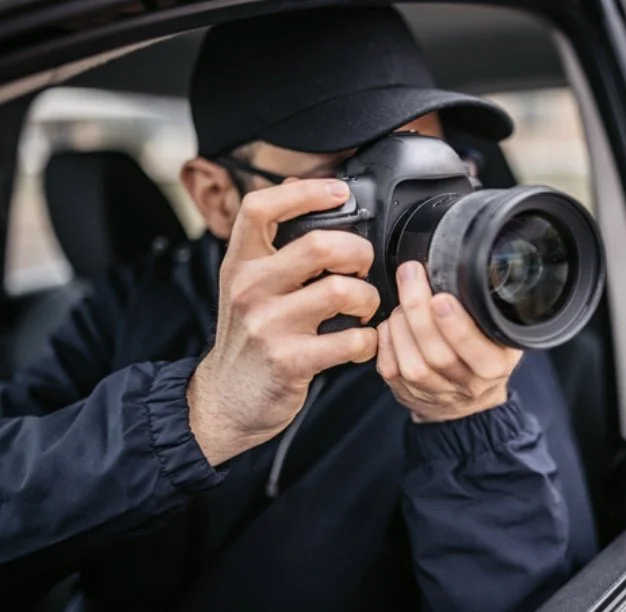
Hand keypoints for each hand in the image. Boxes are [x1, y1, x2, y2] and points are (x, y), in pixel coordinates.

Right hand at [188, 179, 379, 464]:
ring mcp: (269, 325)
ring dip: (369, 299)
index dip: (306, 191)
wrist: (224, 400)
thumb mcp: (245, 285)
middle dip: (358, 252)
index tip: (339, 191)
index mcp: (240, 263)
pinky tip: (361, 342)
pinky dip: (368, 341)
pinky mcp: (291, 360)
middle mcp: (250, 288)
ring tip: (365, 309)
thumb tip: (298, 187)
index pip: (261, 207)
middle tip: (363, 267)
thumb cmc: (247, 338)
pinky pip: (352, 340)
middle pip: (320, 245)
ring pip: (343, 291)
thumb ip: (270, 243)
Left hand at [376, 261, 522, 421]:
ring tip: (403, 299)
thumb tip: (462, 269)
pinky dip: (387, 338)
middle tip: (411, 275)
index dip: (456, 326)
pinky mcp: (407, 393)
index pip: (477, 351)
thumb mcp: (501, 334)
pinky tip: (392, 321)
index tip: (441, 298)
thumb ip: (488, 310)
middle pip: (437, 354)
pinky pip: (390, 368)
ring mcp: (434, 392)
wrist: (467, 400)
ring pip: (412, 363)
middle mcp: (466, 384)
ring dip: (401, 324)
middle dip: (419, 310)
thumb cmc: (483, 355)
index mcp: (493, 366)